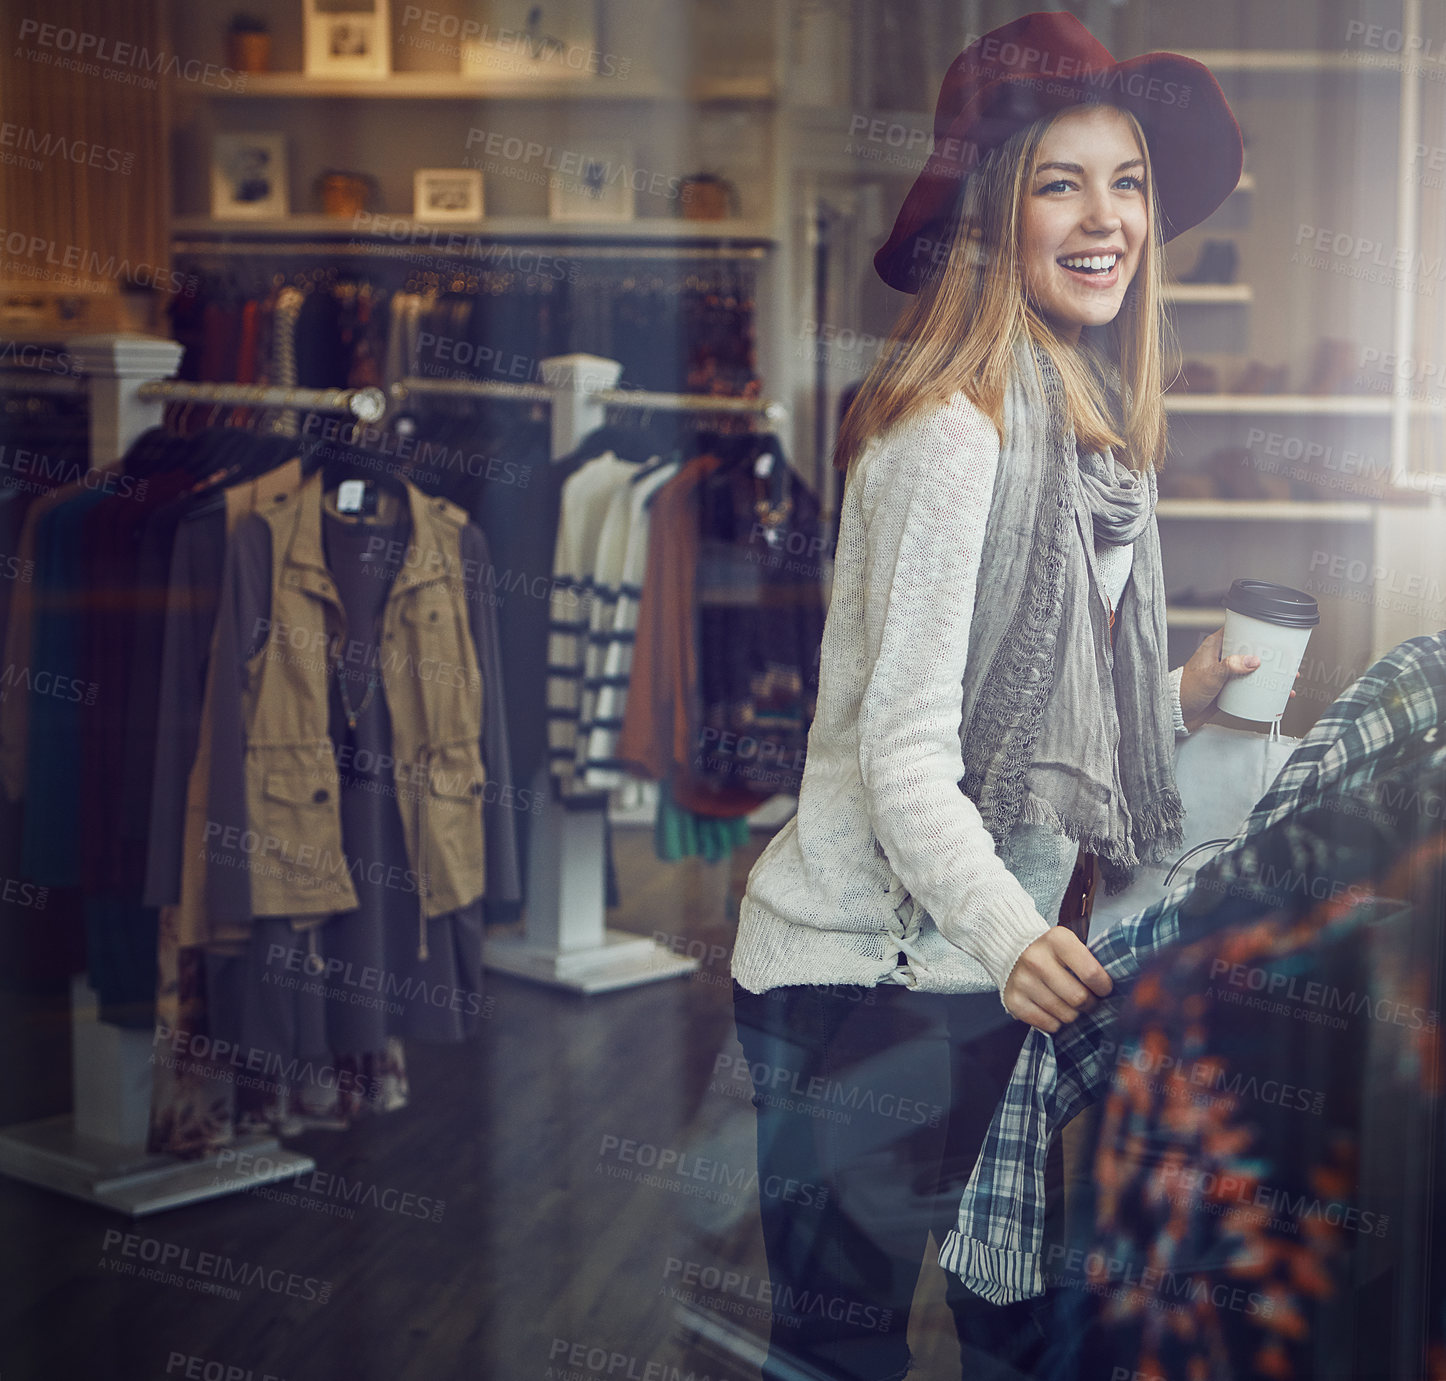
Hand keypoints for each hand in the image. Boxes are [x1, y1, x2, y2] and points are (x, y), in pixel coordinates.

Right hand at [1002, 928, 1112, 1032]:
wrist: (1013, 950)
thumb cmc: (1052, 953)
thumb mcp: (1071, 945)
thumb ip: (1090, 962)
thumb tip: (1116, 991)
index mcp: (1056, 940)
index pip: (1092, 973)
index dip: (1103, 987)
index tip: (1103, 988)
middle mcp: (1036, 958)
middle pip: (1078, 998)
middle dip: (1089, 1003)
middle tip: (1086, 1000)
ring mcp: (1022, 980)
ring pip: (1065, 1014)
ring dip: (1072, 1014)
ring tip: (1068, 1003)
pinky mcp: (1013, 1000)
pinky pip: (1047, 1024)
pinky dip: (1055, 1022)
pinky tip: (1052, 1009)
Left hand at [1178, 626, 1297, 732]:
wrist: (1177, 713)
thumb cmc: (1186, 690)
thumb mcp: (1210, 675)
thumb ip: (1230, 666)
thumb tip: (1253, 661)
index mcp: (1215, 645)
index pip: (1238, 630)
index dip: (1256, 629)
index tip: (1273, 633)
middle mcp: (1223, 657)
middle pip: (1252, 650)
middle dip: (1271, 654)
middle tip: (1288, 659)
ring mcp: (1228, 672)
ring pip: (1254, 669)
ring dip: (1271, 673)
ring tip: (1288, 678)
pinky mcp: (1230, 687)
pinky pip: (1251, 686)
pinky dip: (1264, 688)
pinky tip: (1276, 693)